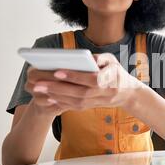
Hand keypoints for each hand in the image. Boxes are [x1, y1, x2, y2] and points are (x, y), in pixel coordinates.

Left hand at [26, 53, 143, 112]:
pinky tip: (47, 96)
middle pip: (80, 93)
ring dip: (56, 96)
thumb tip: (86, 58)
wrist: (126, 92)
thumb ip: (101, 58)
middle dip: (58, 88)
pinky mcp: (91, 107)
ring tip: (39, 89)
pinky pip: (74, 107)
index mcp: (111, 80)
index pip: (91, 80)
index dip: (75, 77)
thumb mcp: (112, 60)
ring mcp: (98, 102)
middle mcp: (105, 93)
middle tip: (39, 83)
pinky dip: (61, 103)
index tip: (57, 72)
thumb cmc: (116, 72)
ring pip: (75, 102)